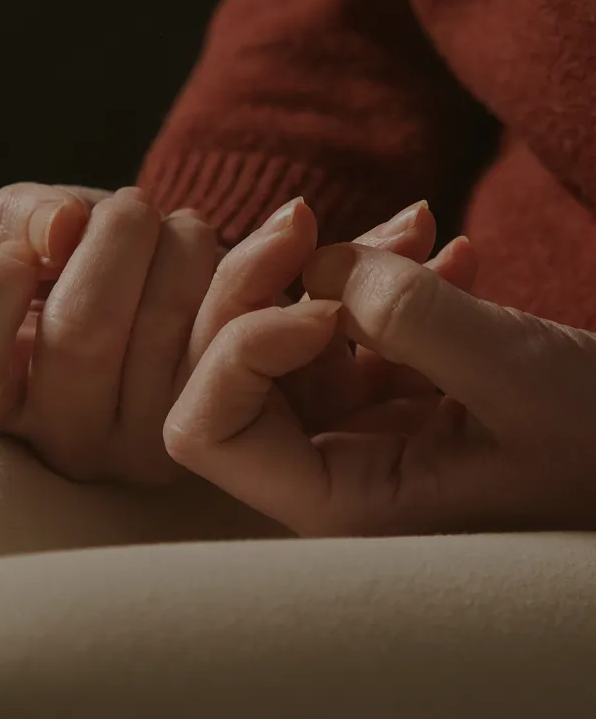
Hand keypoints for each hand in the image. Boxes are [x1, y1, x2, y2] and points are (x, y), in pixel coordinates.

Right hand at [0, 186, 215, 482]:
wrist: (177, 310)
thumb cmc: (84, 271)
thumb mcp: (29, 238)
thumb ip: (17, 219)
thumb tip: (59, 227)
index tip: (22, 255)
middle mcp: (63, 439)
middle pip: (81, 329)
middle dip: (115, 234)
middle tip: (131, 208)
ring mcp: (141, 446)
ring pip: (161, 322)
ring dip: (178, 240)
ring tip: (179, 229)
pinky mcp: (210, 422)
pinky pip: (225, 332)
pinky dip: (232, 266)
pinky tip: (224, 247)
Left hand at [164, 209, 592, 536]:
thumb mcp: (516, 380)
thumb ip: (410, 317)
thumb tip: (320, 265)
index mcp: (339, 502)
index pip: (203, 430)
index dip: (238, 348)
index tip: (323, 306)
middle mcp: (331, 470)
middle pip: (224, 369)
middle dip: (257, 283)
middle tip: (310, 216)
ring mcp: (359, 427)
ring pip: (283, 332)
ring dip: (335, 264)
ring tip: (419, 228)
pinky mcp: (396, 393)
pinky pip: (351, 322)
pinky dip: (385, 276)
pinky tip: (450, 252)